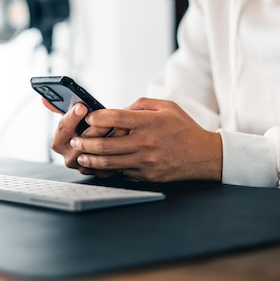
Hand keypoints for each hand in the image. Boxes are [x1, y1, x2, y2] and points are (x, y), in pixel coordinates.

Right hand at [46, 100, 122, 177]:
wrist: (98, 151)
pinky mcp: (100, 172)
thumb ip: (60, 109)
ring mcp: (85, 166)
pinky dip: (120, 149)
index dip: (72, 117)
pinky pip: (111, 162)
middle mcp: (70, 157)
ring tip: (123, 124)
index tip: (82, 107)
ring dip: (112, 137)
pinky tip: (128, 139)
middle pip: (83, 141)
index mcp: (59, 143)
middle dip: (96, 127)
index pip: (63, 128)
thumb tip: (45, 99)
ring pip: (99, 152)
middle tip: (107, 116)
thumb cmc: (83, 131)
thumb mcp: (72, 119)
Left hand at [69, 98, 222, 181]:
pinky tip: (98, 166)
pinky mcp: (147, 175)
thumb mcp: (166, 106)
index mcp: (149, 122)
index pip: (115, 118)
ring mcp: (146, 161)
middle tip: (75, 141)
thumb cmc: (184, 128)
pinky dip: (108, 169)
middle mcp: (146, 143)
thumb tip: (119, 109)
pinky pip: (122, 173)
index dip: (97, 118)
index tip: (88, 118)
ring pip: (110, 162)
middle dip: (85, 142)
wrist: (204, 155)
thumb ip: (141, 105)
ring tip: (81, 156)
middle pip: (106, 144)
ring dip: (91, 159)